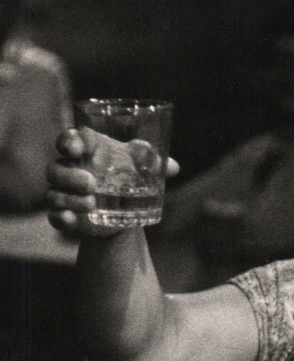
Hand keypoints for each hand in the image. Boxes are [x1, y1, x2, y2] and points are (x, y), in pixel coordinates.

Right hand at [46, 127, 179, 237]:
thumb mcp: (140, 169)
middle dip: (70, 175)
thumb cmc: (128, 177)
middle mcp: (68, 170)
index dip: (68, 142)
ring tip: (92, 204)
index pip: (68, 141)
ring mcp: (63, 193)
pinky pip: (54, 216)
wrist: (125, 210)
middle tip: (92, 183)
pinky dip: (60, 217)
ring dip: (70, 198)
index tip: (75, 148)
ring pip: (54, 193)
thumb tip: (172, 166)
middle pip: (56, 169)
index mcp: (84, 151)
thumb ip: (152, 164)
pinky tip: (70, 219)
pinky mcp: (65, 215)